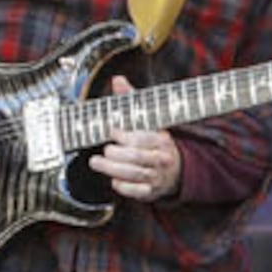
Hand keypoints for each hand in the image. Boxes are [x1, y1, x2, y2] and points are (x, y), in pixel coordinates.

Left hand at [92, 76, 183, 203]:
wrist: (175, 169)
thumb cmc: (154, 141)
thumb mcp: (146, 119)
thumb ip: (131, 100)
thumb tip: (118, 80)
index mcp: (163, 140)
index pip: (144, 138)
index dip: (125, 136)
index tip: (112, 131)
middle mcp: (162, 158)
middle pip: (137, 157)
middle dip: (116, 154)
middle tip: (103, 151)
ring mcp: (158, 176)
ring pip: (135, 174)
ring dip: (112, 169)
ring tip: (96, 162)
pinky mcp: (152, 191)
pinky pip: (137, 191)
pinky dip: (123, 186)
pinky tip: (113, 179)